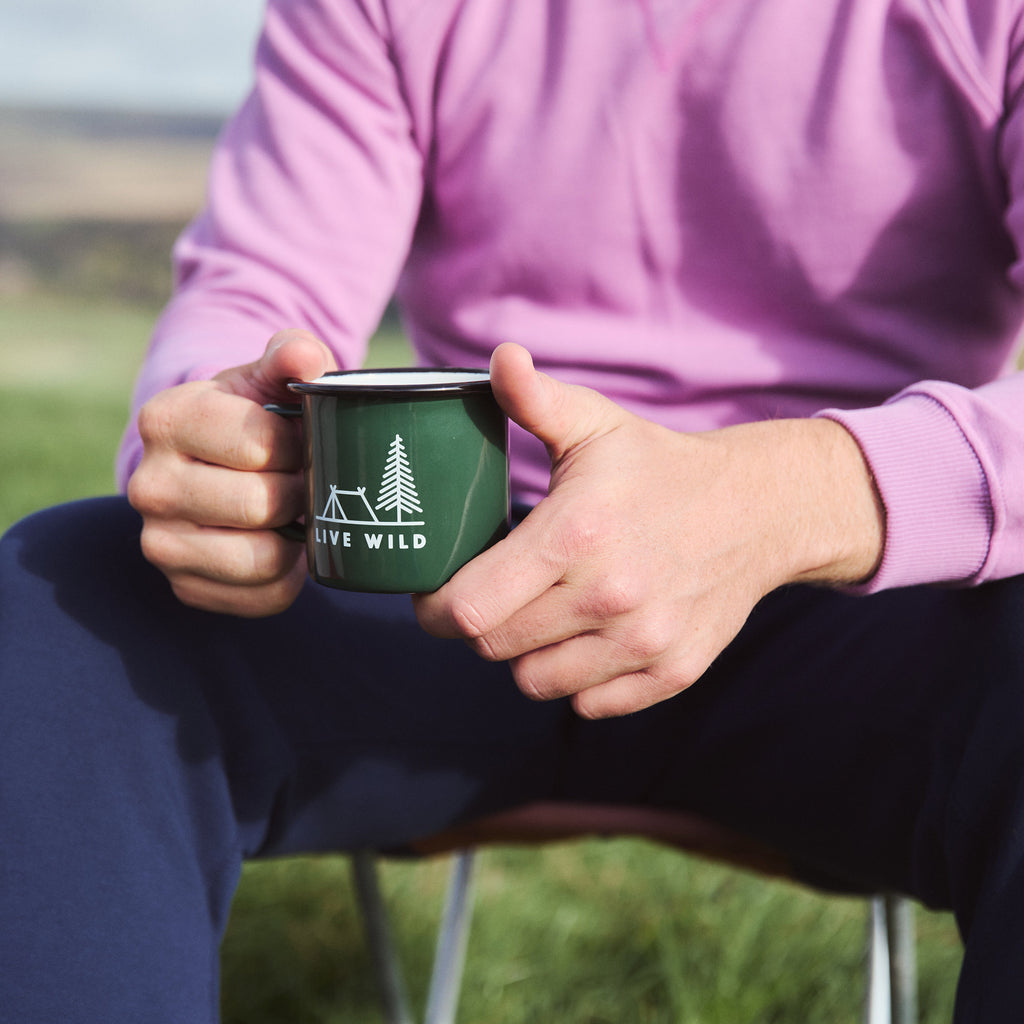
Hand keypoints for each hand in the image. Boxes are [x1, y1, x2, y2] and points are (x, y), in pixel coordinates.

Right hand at [127, 329, 337, 615]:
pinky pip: (264, 598)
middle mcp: (149, 486)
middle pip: (262, 504)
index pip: (258, 445)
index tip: (297, 439)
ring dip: (296, 537)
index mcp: (166, 421)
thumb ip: (293, 354)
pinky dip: (289, 576)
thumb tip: (305, 357)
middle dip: (299, 491)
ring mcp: (160, 544)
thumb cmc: (253, 416)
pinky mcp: (185, 587)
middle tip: (301, 479)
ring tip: (292, 512)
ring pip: (263, 559)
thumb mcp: (269, 377)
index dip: (298, 444)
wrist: (217, 465)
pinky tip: (282, 545)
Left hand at [414, 343, 883, 718]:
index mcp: (575, 535)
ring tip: (540, 614)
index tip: (434, 594)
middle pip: (491, 647)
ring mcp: (644, 642)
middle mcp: (608, 596)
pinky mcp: (671, 673)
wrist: (757, 510)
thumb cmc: (657, 466)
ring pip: (534, 682)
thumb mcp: (595, 424)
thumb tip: (499, 356)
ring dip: (525, 653)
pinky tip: (587, 637)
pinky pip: (588, 706)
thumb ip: (535, 399)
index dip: (434, 607)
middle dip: (476, 626)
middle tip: (490, 596)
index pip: (468, 608)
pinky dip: (576, 680)